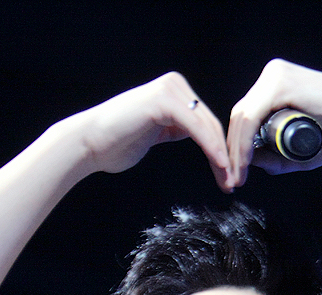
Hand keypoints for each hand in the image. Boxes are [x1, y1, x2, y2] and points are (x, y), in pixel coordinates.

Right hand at [73, 72, 233, 190]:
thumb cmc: (115, 143)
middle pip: (211, 125)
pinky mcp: (164, 102)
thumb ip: (177, 128)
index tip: (228, 176)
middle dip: (225, 157)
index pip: (207, 123)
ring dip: (222, 157)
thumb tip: (197, 134)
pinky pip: (197, 128)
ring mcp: (170, 90)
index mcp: (174, 91)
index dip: (220, 151)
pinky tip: (220, 166)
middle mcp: (174, 85)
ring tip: (228, 180)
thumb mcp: (156, 132)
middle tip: (233, 182)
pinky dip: (211, 149)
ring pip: (207, 127)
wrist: (88, 143)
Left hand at [227, 59, 321, 187]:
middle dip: (233, 151)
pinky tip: (245, 162)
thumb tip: (254, 161)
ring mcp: (275, 77)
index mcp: (276, 83)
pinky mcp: (279, 84)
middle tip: (233, 179)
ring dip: (236, 151)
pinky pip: (251, 117)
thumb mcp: (300, 147)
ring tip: (238, 176)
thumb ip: (278, 155)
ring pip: (242, 118)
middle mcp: (273, 75)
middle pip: (241, 116)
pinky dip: (244, 142)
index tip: (238, 173)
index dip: (238, 146)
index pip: (247, 116)